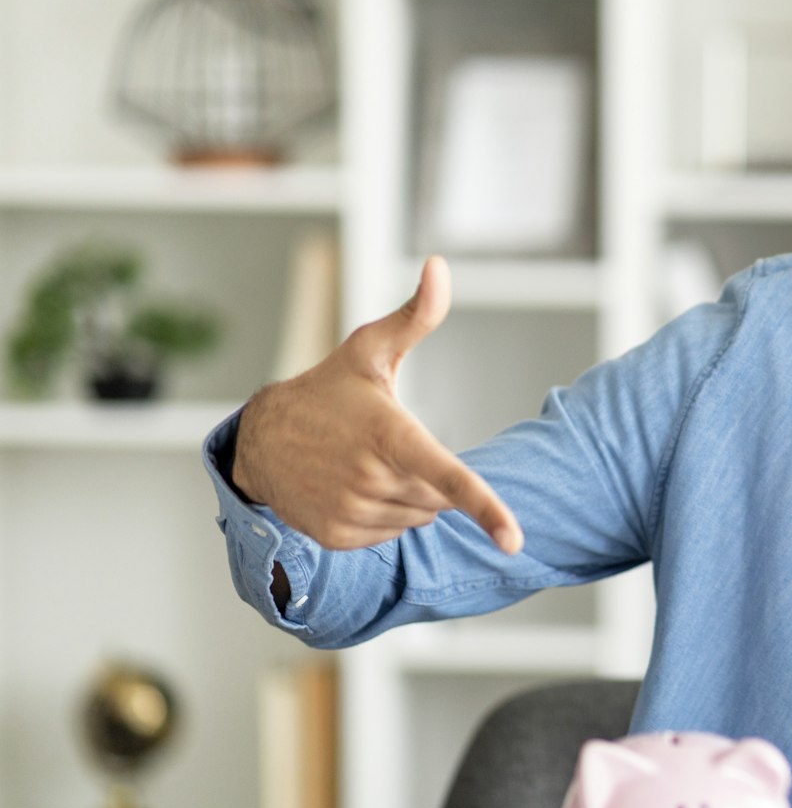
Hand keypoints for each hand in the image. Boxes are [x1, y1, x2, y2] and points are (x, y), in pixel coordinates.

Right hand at [232, 256, 523, 554]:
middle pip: (440, 497)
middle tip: (390, 446)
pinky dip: (387, 514)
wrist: (259, 438)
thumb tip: (439, 266)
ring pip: (419, 517)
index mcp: (389, 435)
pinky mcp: (337, 535)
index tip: (515, 541)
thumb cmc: (328, 390)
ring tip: (369, 463)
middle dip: (430, 476)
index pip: (448, 477)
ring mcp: (351, 510)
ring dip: (410, 496)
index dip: (486, 508)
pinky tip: (355, 485)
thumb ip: (416, 314)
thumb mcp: (369, 349)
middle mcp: (370, 478)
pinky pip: (391, 534)